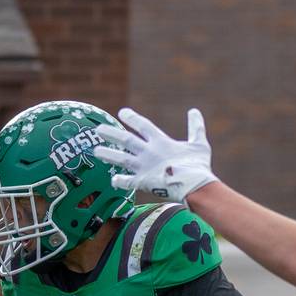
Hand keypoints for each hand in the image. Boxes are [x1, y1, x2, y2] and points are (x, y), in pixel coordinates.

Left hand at [93, 108, 218, 202]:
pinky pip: (127, 182)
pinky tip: (112, 180)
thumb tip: (194, 111)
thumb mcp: (199, 143)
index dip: (132, 118)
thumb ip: (196, 127)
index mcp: (161, 141)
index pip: (142, 125)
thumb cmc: (198, 165)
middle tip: (98, 130)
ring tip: (96, 151)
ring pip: (121, 158)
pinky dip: (119, 181)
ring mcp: (144, 167)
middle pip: (126, 139)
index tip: (122, 112)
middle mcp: (148, 152)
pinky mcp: (143, 182)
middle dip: (111, 133)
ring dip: (108, 154)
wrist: (194, 184)